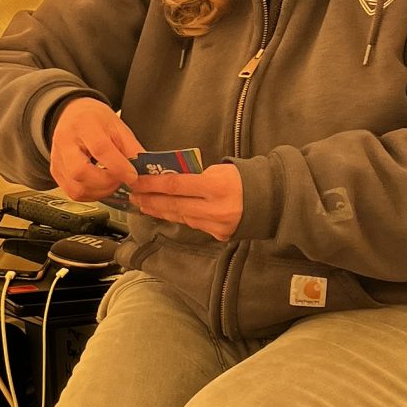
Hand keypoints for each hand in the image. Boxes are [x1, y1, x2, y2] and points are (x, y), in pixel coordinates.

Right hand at [48, 96, 142, 199]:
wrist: (72, 115)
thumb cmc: (95, 120)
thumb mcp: (118, 127)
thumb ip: (132, 149)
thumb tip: (145, 172)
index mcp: (84, 125)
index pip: (100, 149)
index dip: (118, 167)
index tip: (132, 176)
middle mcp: (65, 142)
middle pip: (80, 171)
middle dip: (105, 183)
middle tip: (120, 180)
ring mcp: (57, 158)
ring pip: (75, 187)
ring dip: (99, 192)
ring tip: (111, 183)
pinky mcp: (55, 171)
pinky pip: (72, 192)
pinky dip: (90, 194)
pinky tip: (99, 186)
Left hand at [127, 161, 245, 242]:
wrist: (272, 199)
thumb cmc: (243, 179)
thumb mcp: (220, 170)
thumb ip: (195, 177)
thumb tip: (169, 179)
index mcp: (216, 187)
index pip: (176, 185)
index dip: (153, 184)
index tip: (137, 181)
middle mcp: (215, 209)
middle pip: (174, 205)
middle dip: (151, 200)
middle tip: (134, 195)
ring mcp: (217, 225)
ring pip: (181, 217)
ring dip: (161, 211)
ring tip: (145, 204)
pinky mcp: (219, 235)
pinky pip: (194, 224)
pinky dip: (179, 217)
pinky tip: (166, 212)